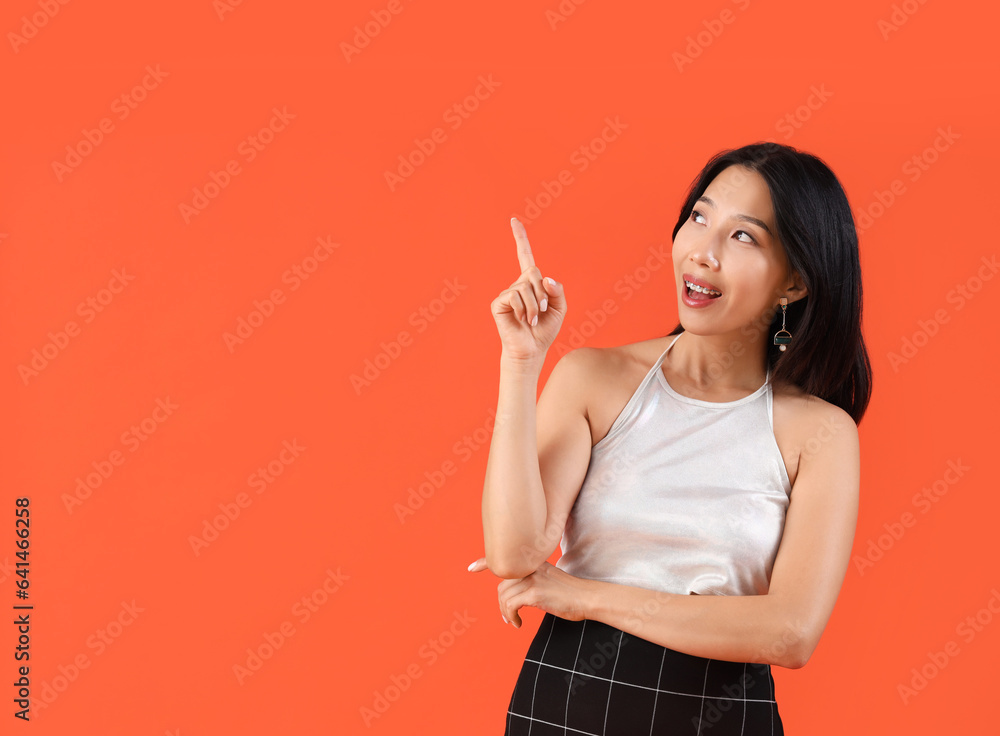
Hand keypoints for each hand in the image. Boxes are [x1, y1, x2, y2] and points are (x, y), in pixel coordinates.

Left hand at [467, 557, 593, 628]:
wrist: (588, 598)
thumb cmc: (572, 594)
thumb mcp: (550, 580)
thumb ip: (533, 581)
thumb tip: (517, 595)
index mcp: (534, 563)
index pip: (505, 557)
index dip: (485, 562)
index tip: (472, 568)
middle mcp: (531, 567)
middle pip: (502, 584)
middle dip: (501, 603)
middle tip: (508, 617)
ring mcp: (533, 579)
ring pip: (504, 596)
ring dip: (506, 612)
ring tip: (513, 621)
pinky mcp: (535, 593)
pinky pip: (511, 605)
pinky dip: (511, 617)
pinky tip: (518, 624)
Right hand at [490, 217, 566, 362]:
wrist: (532, 349)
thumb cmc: (545, 331)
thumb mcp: (560, 308)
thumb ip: (557, 290)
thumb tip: (544, 277)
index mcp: (531, 283)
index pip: (525, 256)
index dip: (520, 238)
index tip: (514, 220)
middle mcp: (517, 285)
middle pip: (533, 272)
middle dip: (542, 292)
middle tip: (543, 309)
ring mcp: (506, 294)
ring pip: (525, 286)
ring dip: (535, 305)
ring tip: (533, 319)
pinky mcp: (498, 303)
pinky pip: (514, 295)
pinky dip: (524, 309)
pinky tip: (523, 320)